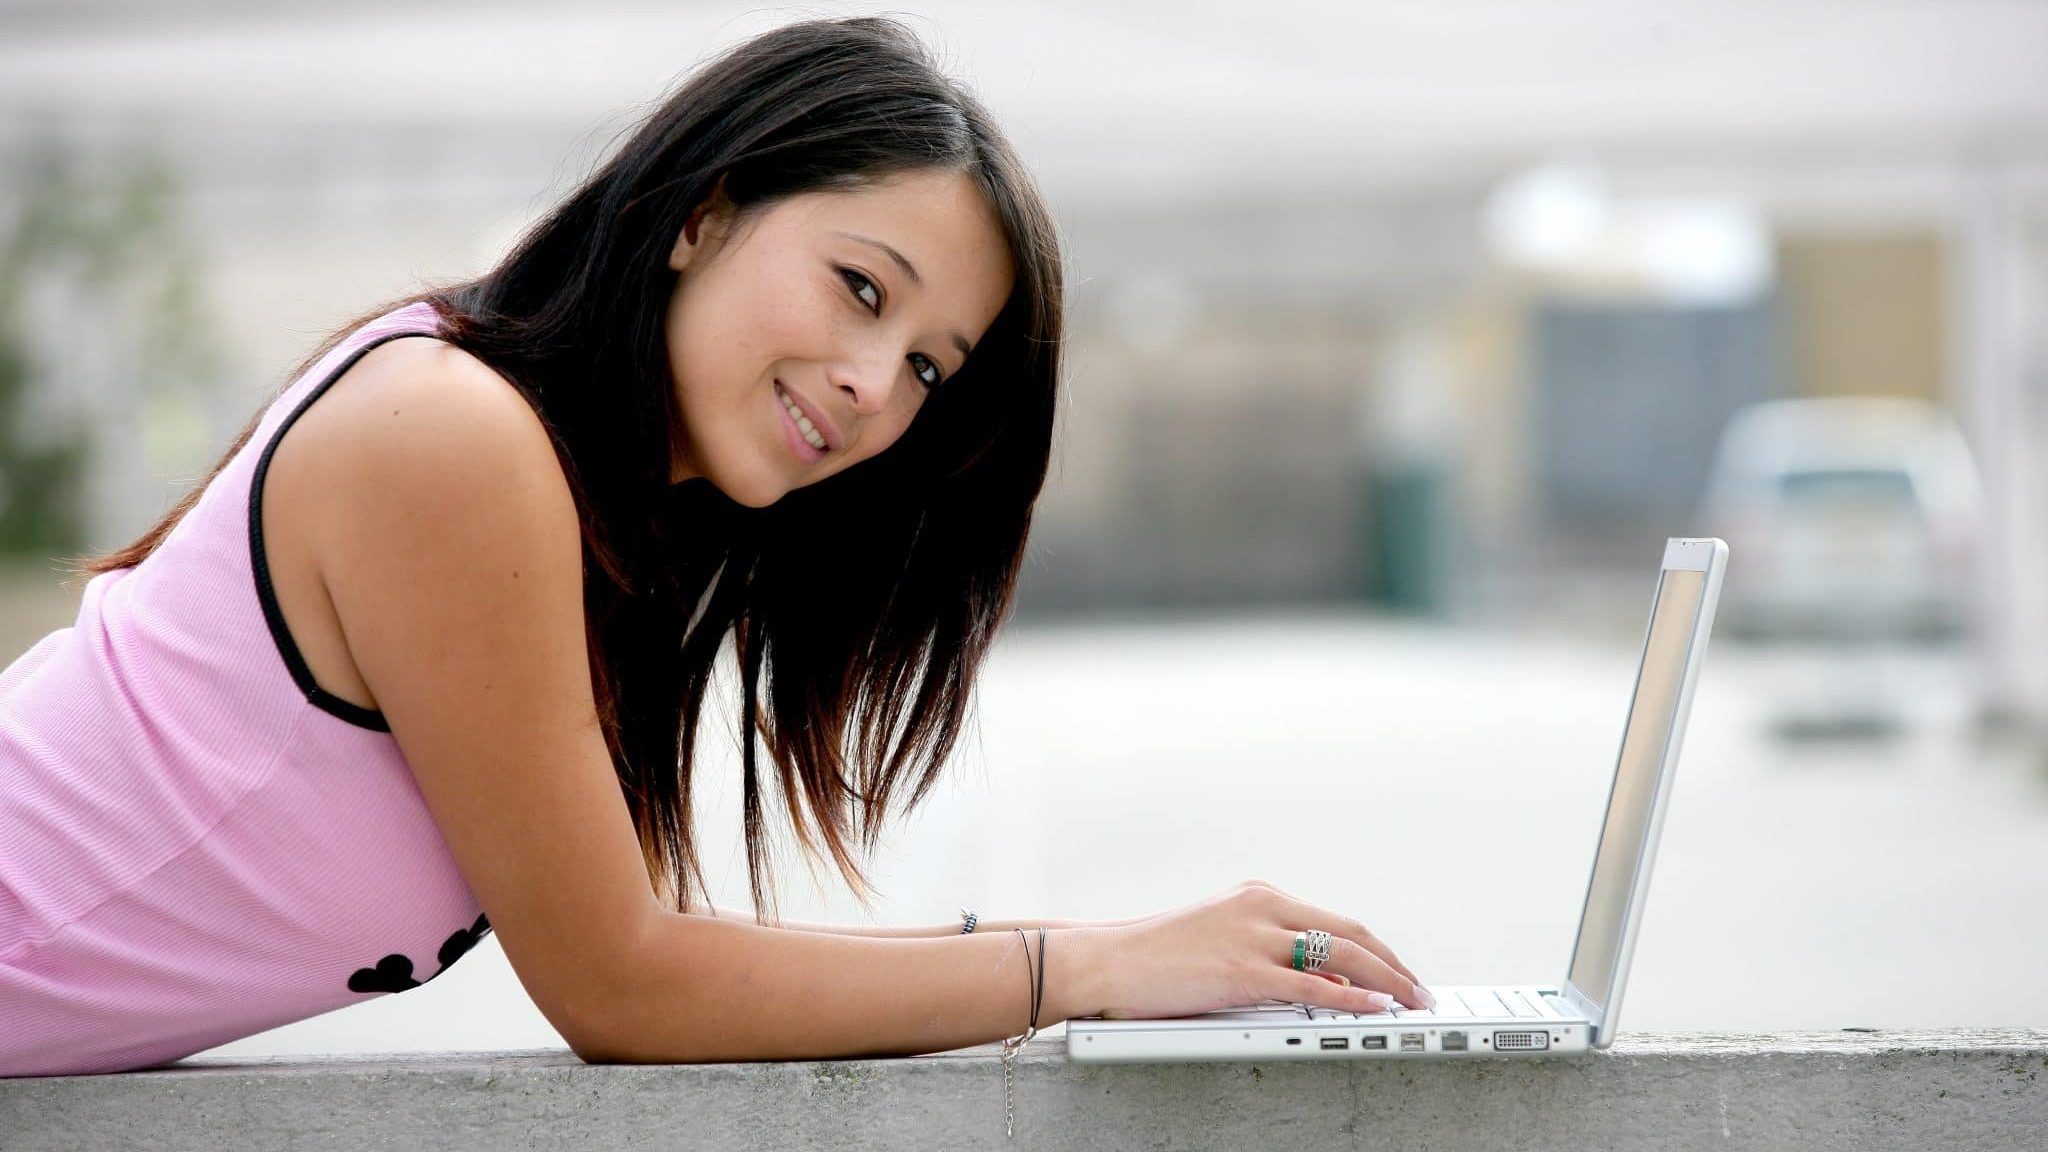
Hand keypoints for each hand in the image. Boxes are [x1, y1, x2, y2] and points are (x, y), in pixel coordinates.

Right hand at [1076, 879, 1426, 1020]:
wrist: (1106, 959)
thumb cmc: (1158, 956)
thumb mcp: (1224, 942)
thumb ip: (1274, 958)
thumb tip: (1325, 981)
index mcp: (1259, 896)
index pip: (1338, 922)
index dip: (1379, 951)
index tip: (1402, 973)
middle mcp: (1262, 906)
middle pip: (1351, 932)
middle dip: (1394, 964)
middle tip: (1421, 991)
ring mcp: (1252, 936)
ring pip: (1340, 954)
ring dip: (1385, 980)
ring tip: (1411, 1001)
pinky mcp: (1240, 969)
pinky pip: (1309, 985)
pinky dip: (1350, 997)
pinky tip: (1375, 1007)